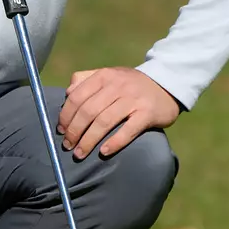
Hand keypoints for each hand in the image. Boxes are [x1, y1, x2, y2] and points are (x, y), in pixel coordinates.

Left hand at [56, 67, 180, 159]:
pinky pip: (128, 130)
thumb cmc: (131, 84)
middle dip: (74, 131)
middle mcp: (118, 86)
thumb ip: (86, 79)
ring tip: (80, 153)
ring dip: (88, 140)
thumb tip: (67, 93)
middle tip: (68, 146)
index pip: (77, 96)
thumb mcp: (109, 75)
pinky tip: (104, 152)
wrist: (167, 84)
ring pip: (104, 122)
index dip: (65, 115)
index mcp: (104, 76)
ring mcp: (133, 100)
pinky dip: (114, 142)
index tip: (60, 130)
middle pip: (88, 111)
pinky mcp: (147, 114)